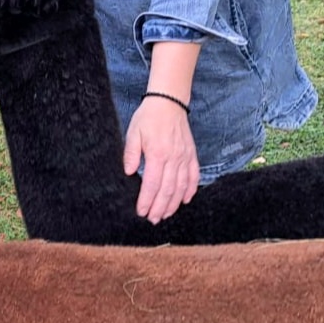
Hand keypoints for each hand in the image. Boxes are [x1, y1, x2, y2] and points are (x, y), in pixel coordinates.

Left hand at [123, 97, 199, 223]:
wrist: (169, 102)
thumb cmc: (148, 117)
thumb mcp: (133, 132)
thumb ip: (131, 153)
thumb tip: (130, 172)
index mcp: (158, 154)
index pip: (153, 184)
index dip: (147, 201)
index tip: (141, 212)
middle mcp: (174, 158)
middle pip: (168, 190)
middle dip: (160, 207)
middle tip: (153, 219)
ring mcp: (185, 157)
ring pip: (181, 187)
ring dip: (174, 203)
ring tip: (165, 215)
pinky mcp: (191, 155)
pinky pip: (194, 176)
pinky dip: (191, 190)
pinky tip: (186, 200)